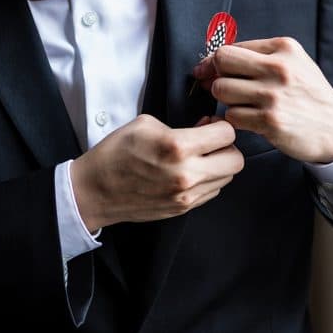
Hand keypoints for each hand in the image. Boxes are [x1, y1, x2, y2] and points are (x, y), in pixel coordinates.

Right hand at [71, 114, 243, 230]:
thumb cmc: (115, 153)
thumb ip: (180, 124)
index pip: (227, 134)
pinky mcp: (183, 208)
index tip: (211, 124)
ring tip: (197, 158)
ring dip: (218, 165)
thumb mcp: (144, 124)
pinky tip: (188, 172)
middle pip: (236, 160)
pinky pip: (212, 192)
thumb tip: (204, 128)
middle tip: (210, 142)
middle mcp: (187, 174)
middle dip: (226, 147)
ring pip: (227, 178)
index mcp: (177, 147)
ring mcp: (186, 195)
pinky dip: (207, 180)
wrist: (96, 189)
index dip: (221, 125)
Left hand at [193, 36, 332, 162]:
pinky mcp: (270, 121)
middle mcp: (279, 68)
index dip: (213, 61)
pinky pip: (231, 116)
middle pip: (221, 63)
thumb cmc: (307, 93)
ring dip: (225, 99)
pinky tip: (250, 119)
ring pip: (222, 90)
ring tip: (242, 103)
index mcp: (284, 48)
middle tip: (223, 87)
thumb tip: (210, 61)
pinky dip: (235, 119)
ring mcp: (273, 95)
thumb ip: (257, 55)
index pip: (230, 48)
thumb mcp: (293, 62)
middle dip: (215, 76)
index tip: (209, 71)